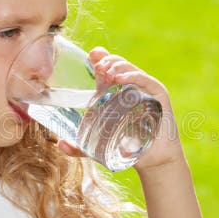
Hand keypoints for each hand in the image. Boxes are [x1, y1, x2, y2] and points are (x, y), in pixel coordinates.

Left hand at [56, 46, 185, 172]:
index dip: (100, 59)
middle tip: (96, 67)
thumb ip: (80, 146)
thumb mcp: (98, 145)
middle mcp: (132, 86)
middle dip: (106, 62)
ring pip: (130, 70)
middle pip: (118, 65)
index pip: (108, 68)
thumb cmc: (126, 148)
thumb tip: (60, 145)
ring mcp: (145, 89)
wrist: (151, 161)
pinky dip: (133, 76)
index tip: (90, 56)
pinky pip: (145, 81)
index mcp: (117, 91)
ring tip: (105, 71)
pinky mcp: (158, 95)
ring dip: (117, 66)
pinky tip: (121, 78)